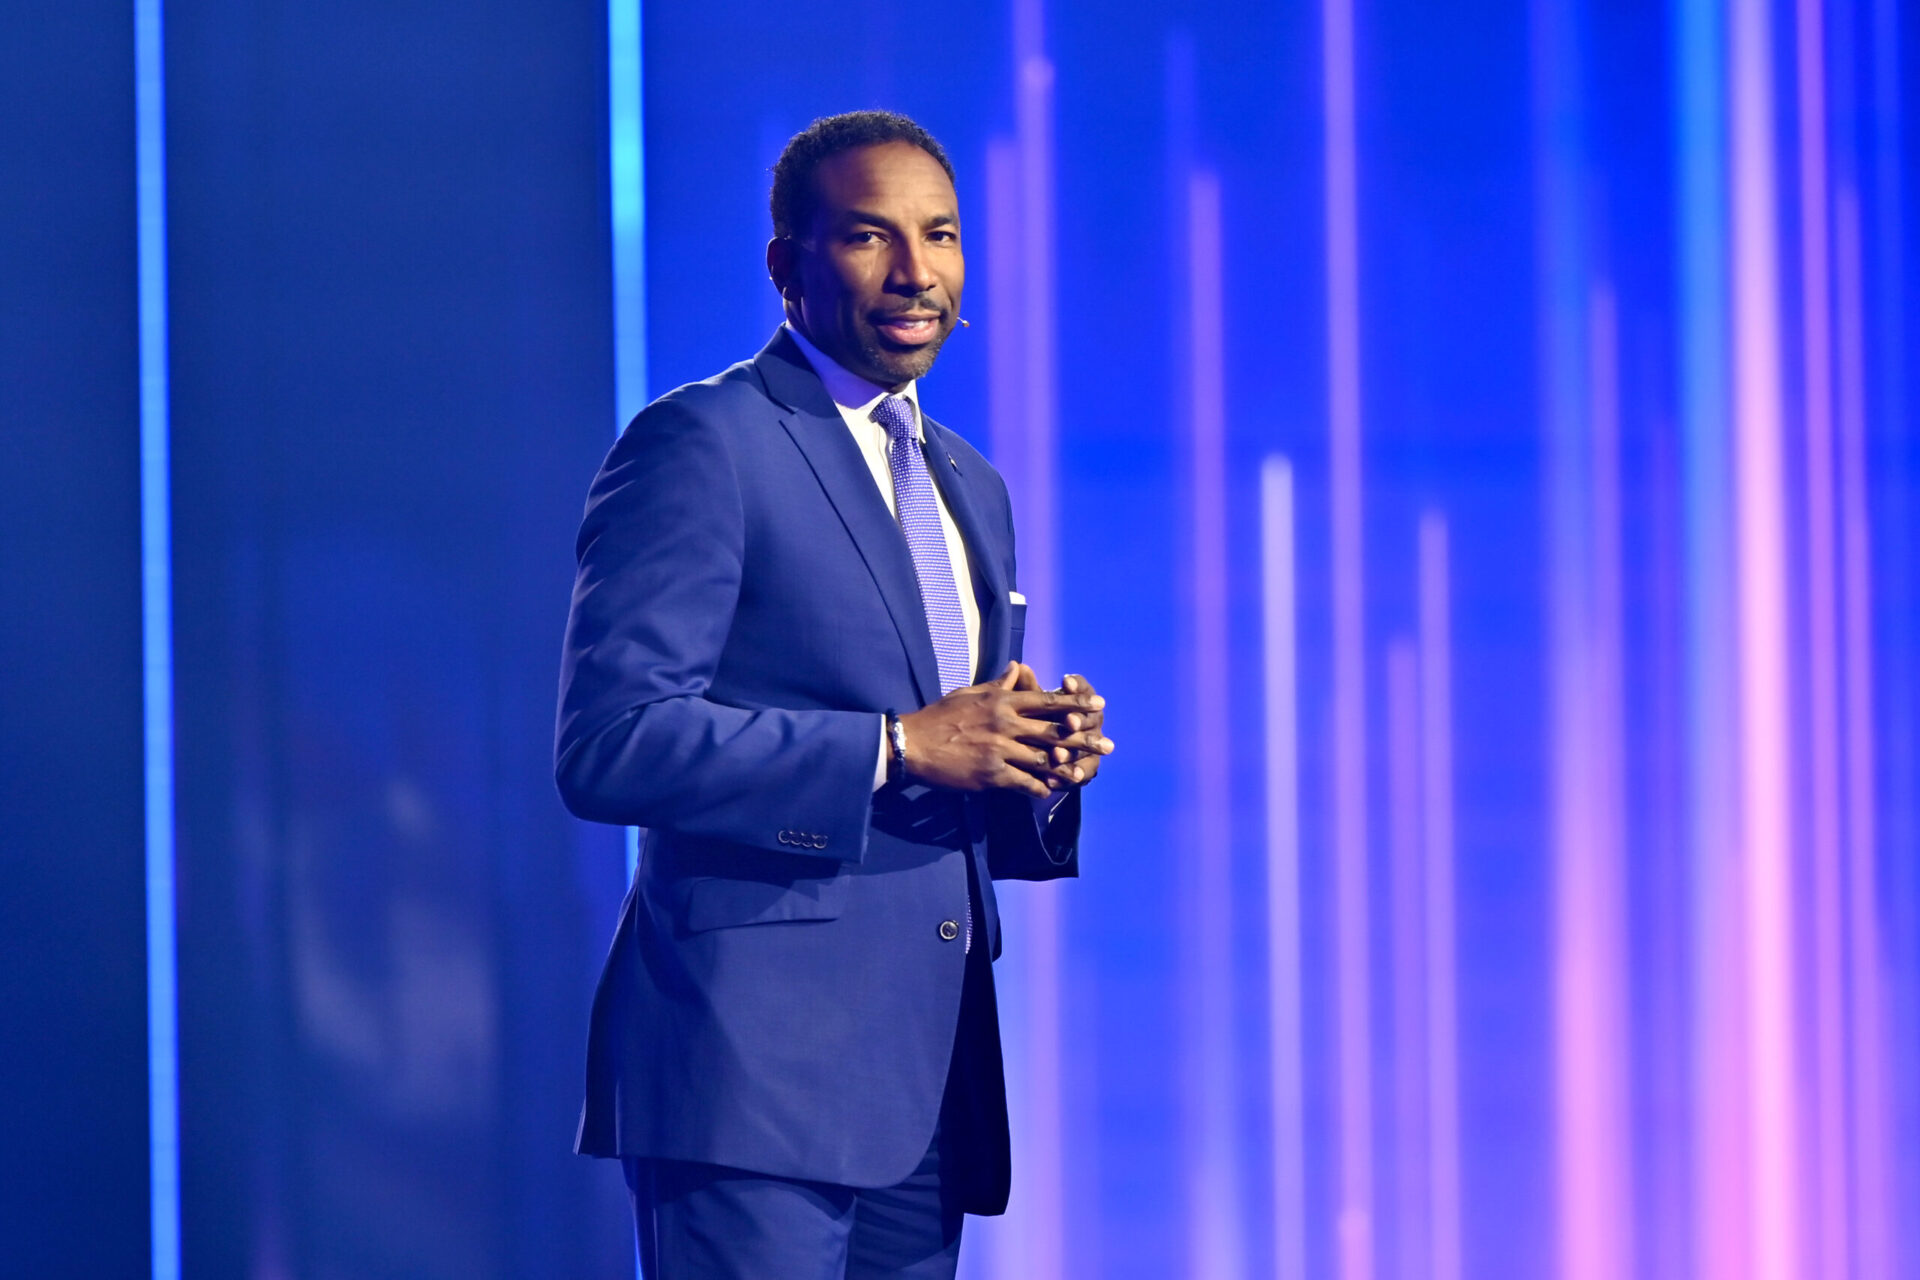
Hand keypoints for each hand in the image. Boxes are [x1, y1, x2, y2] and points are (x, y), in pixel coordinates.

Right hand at [899, 663, 1108, 797]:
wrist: (913, 744)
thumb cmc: (940, 716)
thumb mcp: (970, 693)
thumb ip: (998, 684)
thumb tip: (1018, 669)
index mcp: (1002, 701)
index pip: (1048, 701)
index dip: (1077, 704)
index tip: (1099, 706)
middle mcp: (1005, 723)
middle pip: (1054, 731)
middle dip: (1084, 739)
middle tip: (1108, 745)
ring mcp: (999, 749)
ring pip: (1043, 759)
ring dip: (1066, 768)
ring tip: (1085, 773)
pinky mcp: (991, 773)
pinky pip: (1024, 782)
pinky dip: (1039, 787)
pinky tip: (1050, 791)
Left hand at [1016, 669, 1109, 786]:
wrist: (1035, 750)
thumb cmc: (1031, 718)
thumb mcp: (1024, 705)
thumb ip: (1024, 689)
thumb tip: (1019, 667)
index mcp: (1080, 704)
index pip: (1084, 692)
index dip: (1076, 687)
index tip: (1064, 681)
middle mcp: (1091, 725)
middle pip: (1091, 721)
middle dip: (1080, 721)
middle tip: (1069, 721)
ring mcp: (1090, 748)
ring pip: (1087, 751)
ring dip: (1072, 753)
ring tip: (1057, 756)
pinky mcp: (1084, 770)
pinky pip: (1081, 776)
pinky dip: (1068, 778)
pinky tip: (1052, 782)